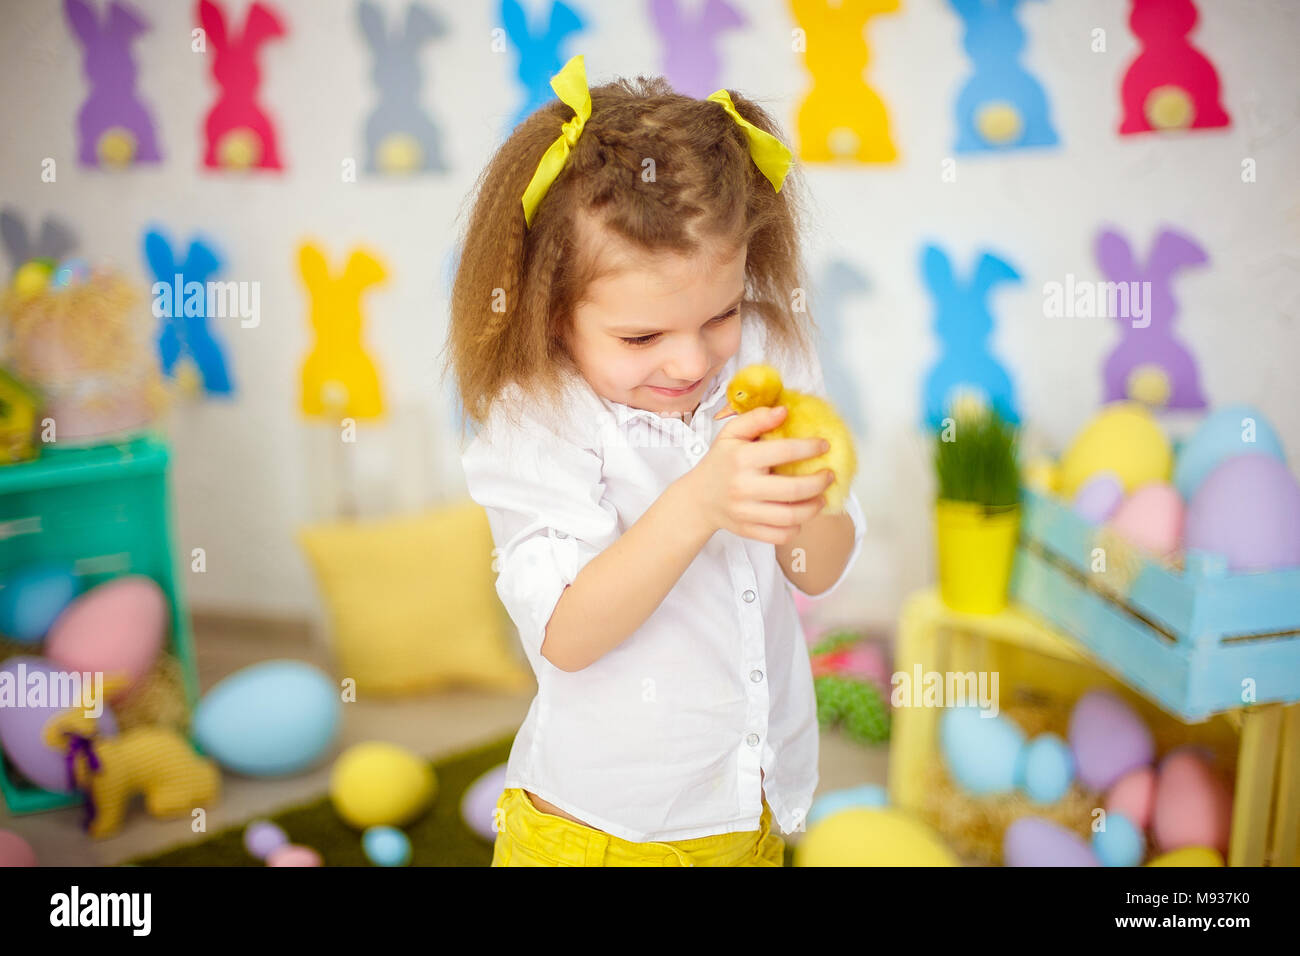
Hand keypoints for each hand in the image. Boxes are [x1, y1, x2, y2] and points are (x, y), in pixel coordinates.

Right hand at [686, 405, 834, 544]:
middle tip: (829, 475)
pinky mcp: (748, 530)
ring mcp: (746, 512)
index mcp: (742, 459)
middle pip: (793, 490)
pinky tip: (800, 515)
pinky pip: (780, 535)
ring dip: (813, 508)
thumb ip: (756, 419)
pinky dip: (796, 528)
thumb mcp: (731, 434)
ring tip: (821, 497)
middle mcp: (744, 487)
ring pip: (790, 517)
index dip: (809, 448)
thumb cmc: (720, 463)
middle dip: (819, 482)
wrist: (699, 498)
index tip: (824, 445)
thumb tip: (783, 410)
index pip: (783, 452)